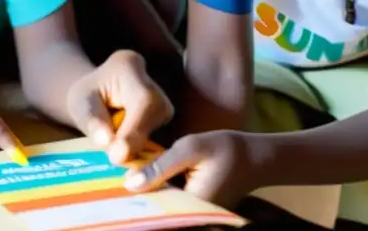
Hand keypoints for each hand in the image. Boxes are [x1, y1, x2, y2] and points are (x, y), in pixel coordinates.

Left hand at [66, 50, 173, 163]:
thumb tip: (105, 141)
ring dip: (138, 146)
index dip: (134, 130)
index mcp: (129, 65)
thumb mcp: (79, 105)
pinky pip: (159, 135)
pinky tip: (127, 153)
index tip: (115, 156)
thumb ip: (91, 120)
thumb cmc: (85, 98)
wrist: (95, 95)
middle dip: (136, 141)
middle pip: (155, 115)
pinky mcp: (165, 115)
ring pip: (160, 128)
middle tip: (113, 160)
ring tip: (115, 151)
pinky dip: (142, 148)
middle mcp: (152, 80)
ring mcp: (162, 97)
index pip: (142, 101)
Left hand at [124, 130, 253, 208]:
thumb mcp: (190, 149)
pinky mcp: (195, 209)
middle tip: (112, 181)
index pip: (154, 208)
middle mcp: (194, 218)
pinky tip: (141, 178)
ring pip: (162, 206)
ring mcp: (196, 216)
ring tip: (120, 179)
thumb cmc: (225, 148)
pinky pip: (170, 203)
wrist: (256, 157)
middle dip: (137, 196)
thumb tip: (128, 184)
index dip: (132, 198)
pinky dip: (158, 191)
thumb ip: (159, 166)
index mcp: (192, 206)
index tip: (110, 188)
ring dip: (146, 192)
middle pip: (156, 210)